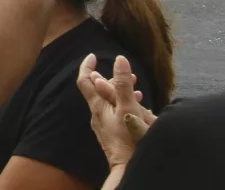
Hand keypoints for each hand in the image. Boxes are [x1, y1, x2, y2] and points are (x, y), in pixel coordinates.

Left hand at [76, 54, 156, 168]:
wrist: (128, 169)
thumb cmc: (128, 139)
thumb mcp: (128, 108)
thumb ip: (122, 84)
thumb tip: (119, 59)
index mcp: (97, 106)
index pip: (84, 80)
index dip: (86, 66)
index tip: (93, 55)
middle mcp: (97, 115)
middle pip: (100, 91)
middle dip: (113, 79)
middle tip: (131, 75)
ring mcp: (104, 126)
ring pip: (111, 103)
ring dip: (123, 93)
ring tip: (139, 89)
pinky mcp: (112, 135)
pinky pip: (117, 114)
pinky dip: (126, 106)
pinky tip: (140, 109)